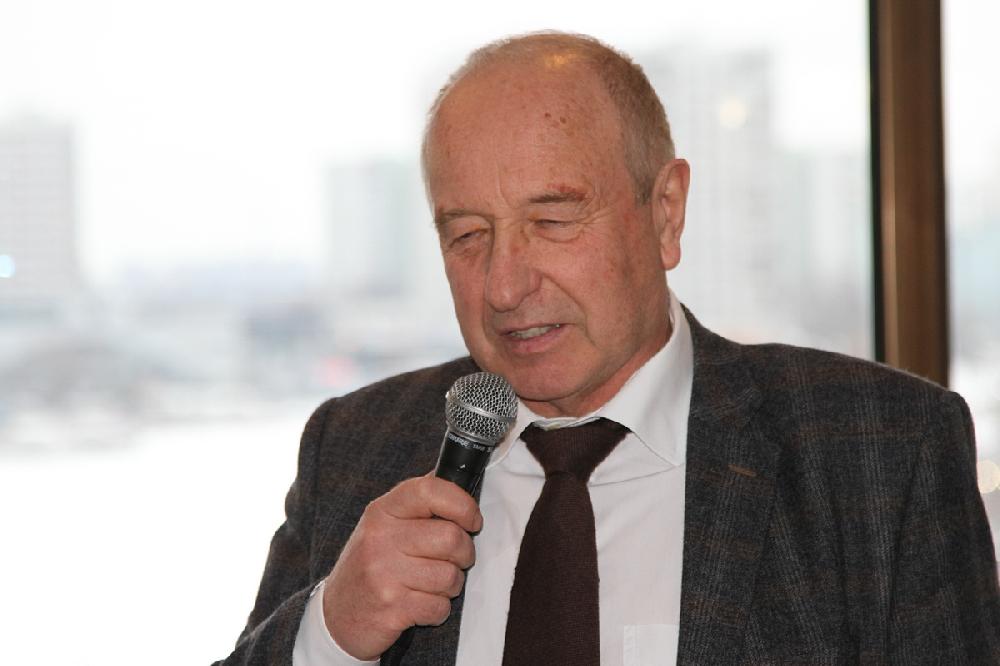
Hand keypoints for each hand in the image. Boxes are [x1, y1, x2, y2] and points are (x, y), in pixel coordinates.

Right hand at [322, 475, 481, 659]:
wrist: (335, 616)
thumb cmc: (370, 567)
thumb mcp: (383, 526)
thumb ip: (417, 505)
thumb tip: (456, 483)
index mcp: (382, 512)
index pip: (428, 490)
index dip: (461, 504)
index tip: (472, 520)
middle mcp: (380, 538)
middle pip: (451, 537)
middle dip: (464, 553)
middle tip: (453, 560)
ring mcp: (383, 574)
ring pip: (450, 576)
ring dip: (451, 586)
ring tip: (431, 585)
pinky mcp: (391, 609)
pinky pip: (439, 607)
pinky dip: (437, 610)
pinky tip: (419, 605)